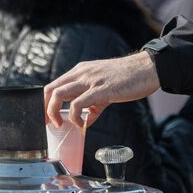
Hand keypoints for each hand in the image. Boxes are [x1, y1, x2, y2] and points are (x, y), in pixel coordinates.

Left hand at [44, 51, 159, 127]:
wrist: (147, 68)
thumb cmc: (128, 79)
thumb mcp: (105, 88)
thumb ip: (92, 105)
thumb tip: (84, 121)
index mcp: (80, 71)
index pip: (54, 85)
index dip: (45, 102)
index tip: (47, 118)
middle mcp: (81, 73)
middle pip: (50, 89)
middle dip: (44, 109)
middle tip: (49, 123)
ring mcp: (90, 80)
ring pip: (59, 94)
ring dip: (54, 112)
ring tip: (61, 124)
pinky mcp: (102, 89)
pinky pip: (78, 103)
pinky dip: (74, 116)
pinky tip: (81, 124)